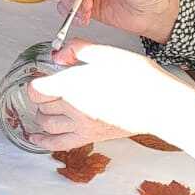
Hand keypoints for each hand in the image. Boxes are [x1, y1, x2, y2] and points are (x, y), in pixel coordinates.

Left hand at [26, 39, 194, 147]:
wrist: (159, 103)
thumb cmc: (137, 77)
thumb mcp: (105, 53)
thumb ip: (78, 50)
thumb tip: (61, 53)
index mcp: (72, 85)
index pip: (37, 89)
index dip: (37, 80)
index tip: (44, 75)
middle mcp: (73, 107)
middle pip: (41, 106)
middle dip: (42, 97)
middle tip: (50, 88)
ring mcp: (81, 125)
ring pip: (47, 125)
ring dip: (43, 116)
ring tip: (48, 108)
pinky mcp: (91, 137)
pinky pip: (59, 144)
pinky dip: (43, 142)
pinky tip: (34, 139)